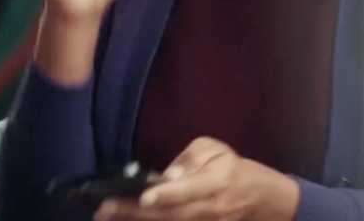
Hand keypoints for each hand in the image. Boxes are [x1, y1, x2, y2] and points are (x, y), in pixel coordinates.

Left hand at [94, 138, 298, 220]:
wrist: (258, 198)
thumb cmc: (230, 167)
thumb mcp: (214, 149)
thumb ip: (190, 160)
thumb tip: (167, 176)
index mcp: (216, 182)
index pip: (190, 190)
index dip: (168, 194)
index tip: (146, 195)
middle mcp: (210, 209)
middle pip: (171, 215)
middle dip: (136, 212)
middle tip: (105, 208)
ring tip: (106, 216)